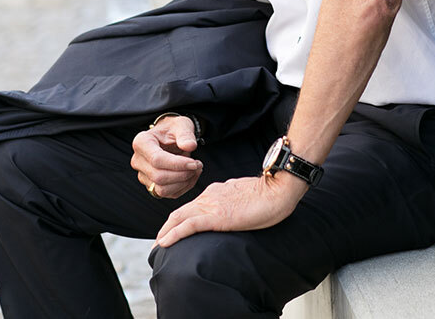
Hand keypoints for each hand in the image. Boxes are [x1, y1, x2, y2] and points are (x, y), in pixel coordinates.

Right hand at [131, 115, 202, 199]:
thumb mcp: (182, 125)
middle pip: (159, 177)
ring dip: (183, 183)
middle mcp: (138, 161)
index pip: (157, 160)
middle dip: (182, 174)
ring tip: (196, 169)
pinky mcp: (151, 186)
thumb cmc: (174, 129)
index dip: (178, 164)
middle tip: (198, 165)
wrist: (169, 137)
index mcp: (141, 143)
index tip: (195, 162)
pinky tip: (191, 175)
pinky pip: (168, 194)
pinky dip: (183, 187)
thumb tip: (190, 146)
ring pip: (162, 190)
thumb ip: (186, 134)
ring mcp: (143, 175)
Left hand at [155, 173, 306, 247]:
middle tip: (158, 241)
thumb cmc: (268, 195)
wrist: (278, 189)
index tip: (172, 231)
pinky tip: (164, 243)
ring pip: (179, 217)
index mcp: (216, 192)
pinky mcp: (217, 216)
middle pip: (180, 211)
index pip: (192, 206)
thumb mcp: (244, 199)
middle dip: (167, 227)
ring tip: (157, 245)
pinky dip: (173, 234)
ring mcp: (212, 205)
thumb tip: (230, 213)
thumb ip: (232, 204)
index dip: (179, 219)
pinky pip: (189, 225)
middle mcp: (209, 196)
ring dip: (165, 232)